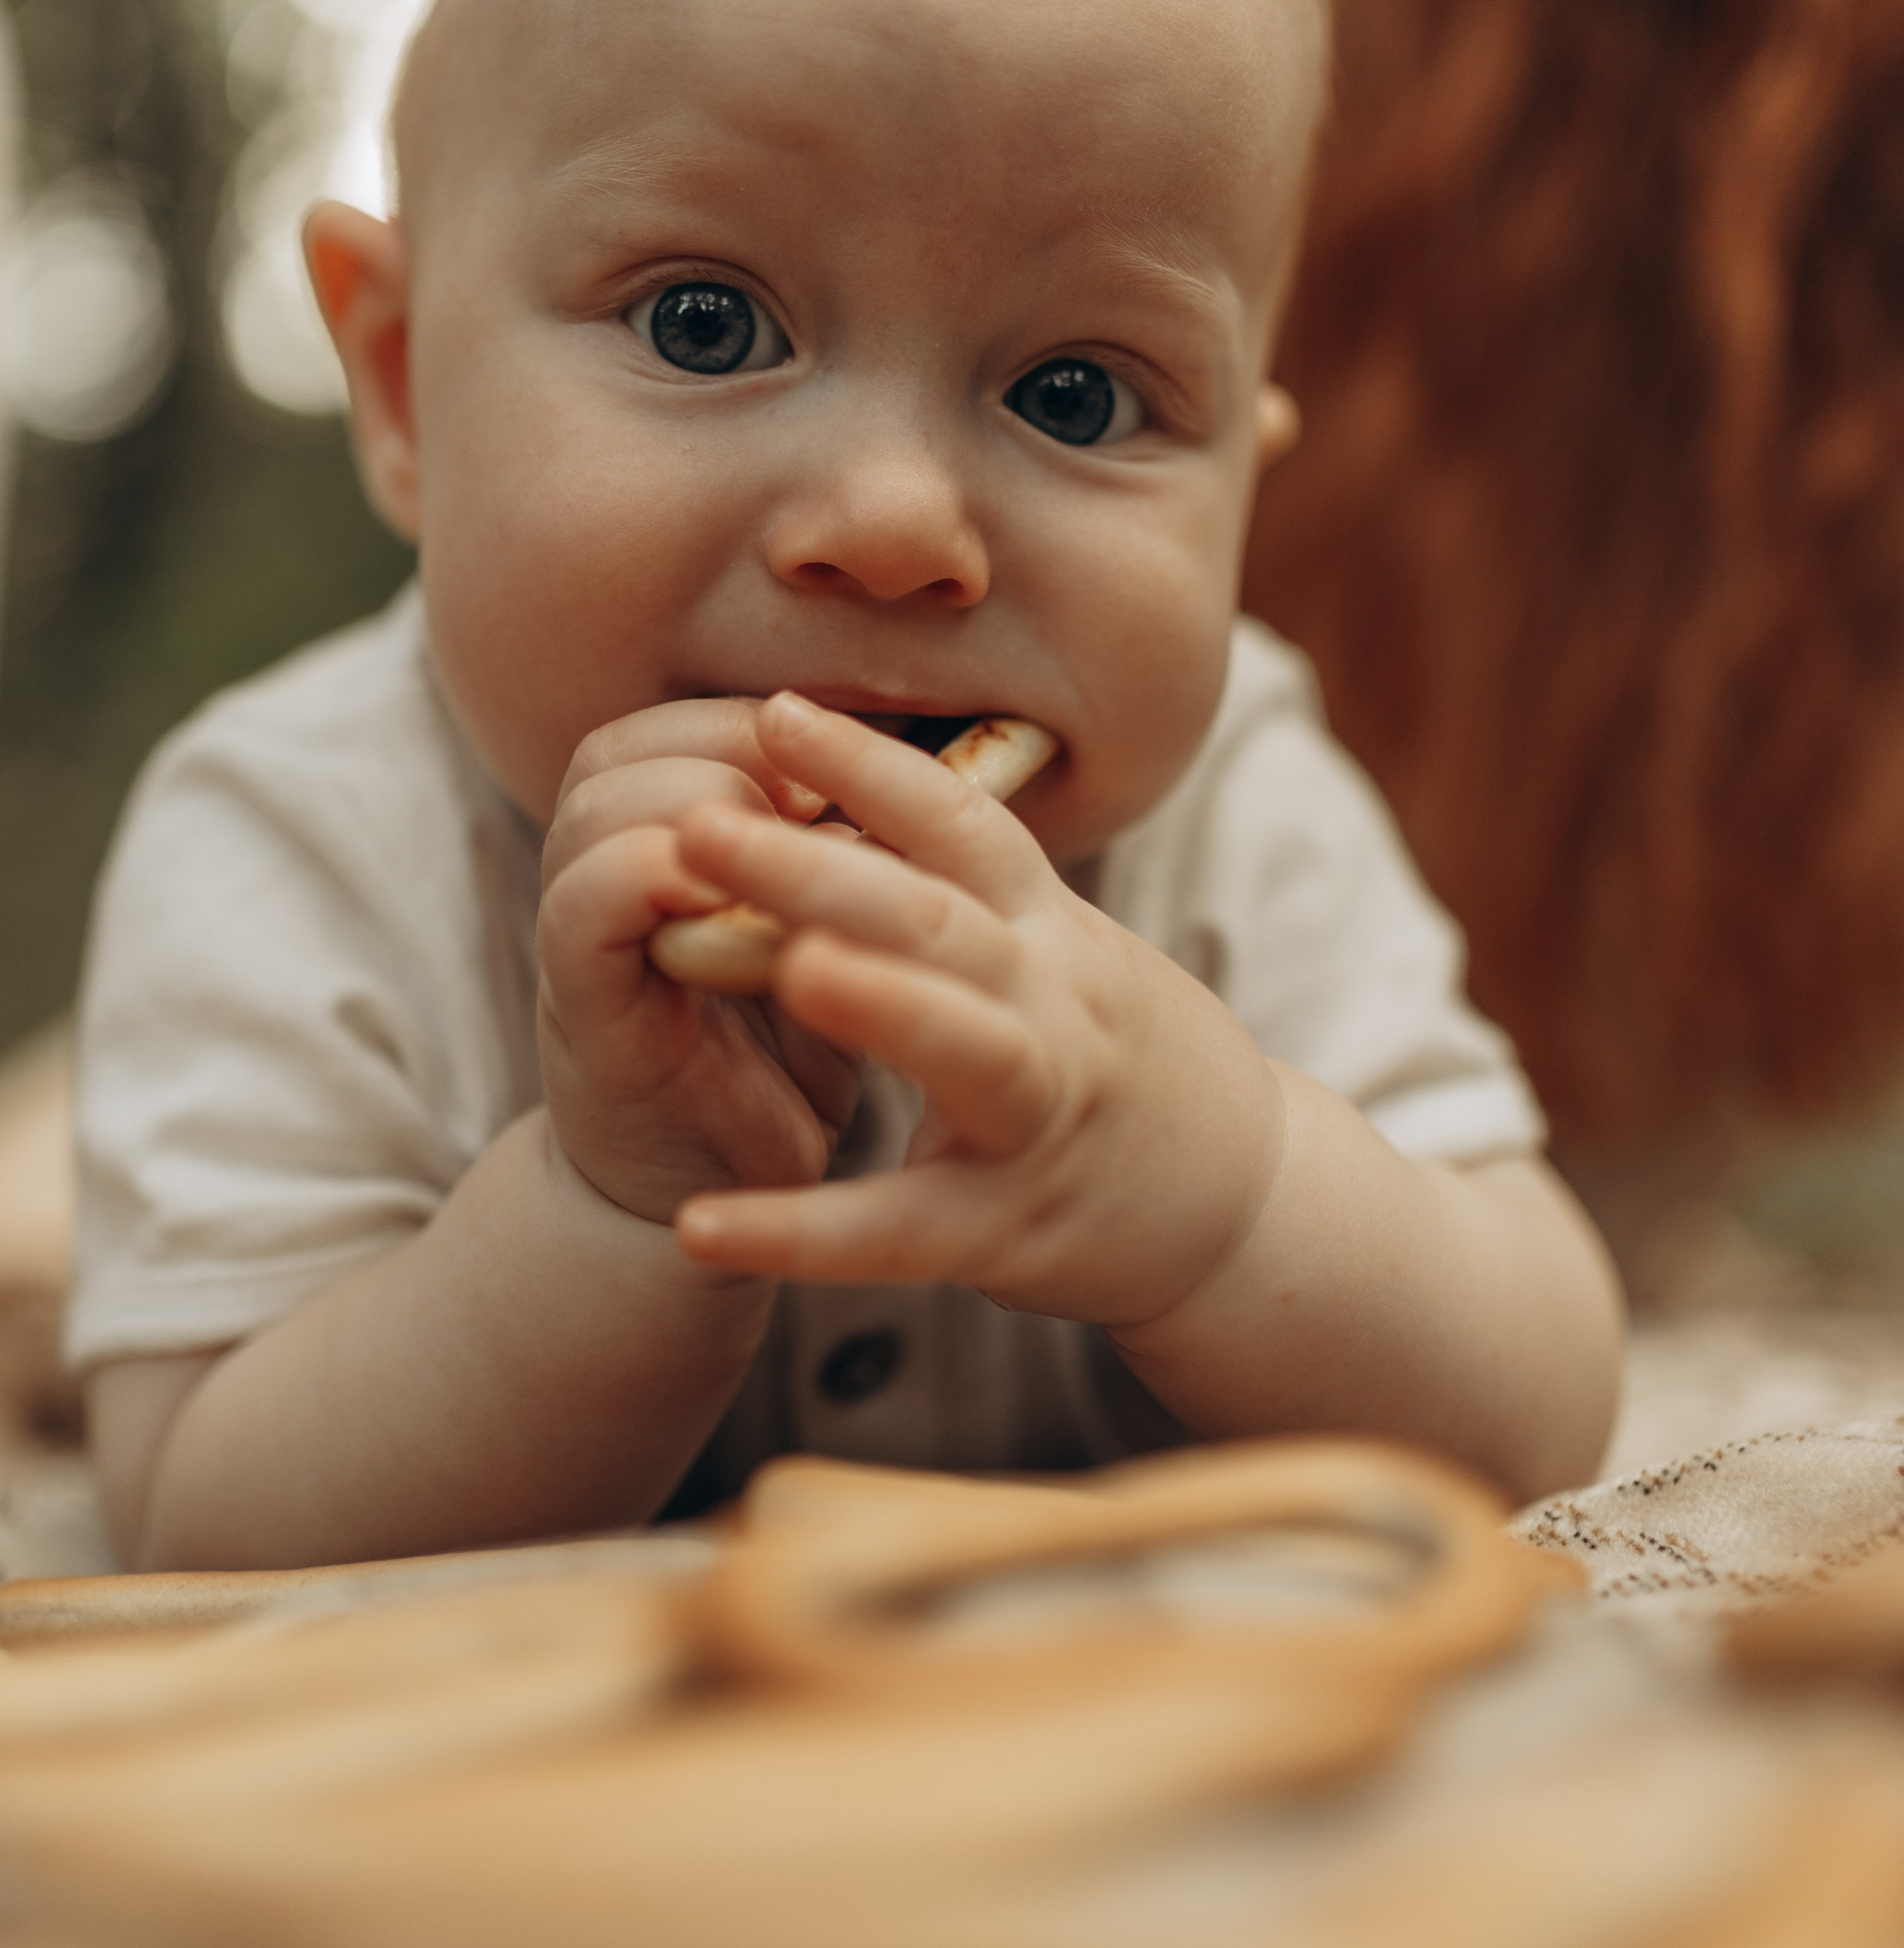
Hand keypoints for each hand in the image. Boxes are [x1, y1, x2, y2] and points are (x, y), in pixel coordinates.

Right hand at [539, 698, 866, 1224]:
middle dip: (726, 752)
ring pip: (597, 807)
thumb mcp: (816, 938)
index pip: (667, 728)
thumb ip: (832, 855)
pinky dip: (654, 879)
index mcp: (655, 848)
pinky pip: (585, 908)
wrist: (725, 1204)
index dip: (748, 723)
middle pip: (618, 750)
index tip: (837, 773)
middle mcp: (600, 880)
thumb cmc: (783, 1062)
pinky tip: (738, 903)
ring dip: (699, 805)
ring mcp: (584, 944)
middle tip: (815, 806)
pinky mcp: (586, 1013)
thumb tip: (915, 760)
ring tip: (790, 851)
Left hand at [669, 693, 1287, 1329]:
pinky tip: (699, 1230)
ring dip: (881, 1003)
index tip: (776, 712)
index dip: (872, 766)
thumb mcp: (1062, 955)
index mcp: (1046, 931)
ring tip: (790, 971)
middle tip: (699, 825)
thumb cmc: (1115, 1059)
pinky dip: (799, 1235)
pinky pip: (897, 1233)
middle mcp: (1052, 1005)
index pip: (962, 824)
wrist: (1247, 1202)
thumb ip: (964, 897)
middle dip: (819, 867)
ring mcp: (1039, 1115)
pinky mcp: (1007, 1229)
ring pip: (964, 1046)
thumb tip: (829, 814)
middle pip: (939, 918)